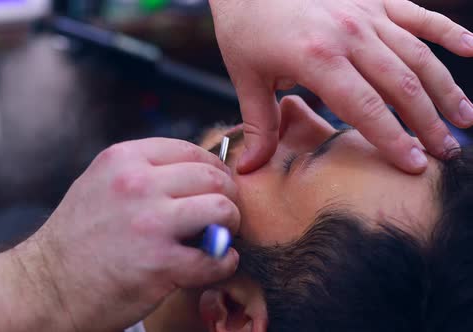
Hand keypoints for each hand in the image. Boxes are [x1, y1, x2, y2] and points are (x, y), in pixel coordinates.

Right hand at [25, 138, 239, 331]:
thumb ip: (141, 171)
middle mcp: (137, 184)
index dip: (213, 169)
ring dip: (229, 226)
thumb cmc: (74, 238)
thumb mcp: (100, 184)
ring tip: (219, 237)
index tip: (217, 186)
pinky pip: (217, 257)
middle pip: (213, 177)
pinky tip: (214, 264)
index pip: (191, 150)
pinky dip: (223, 262)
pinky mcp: (160, 264)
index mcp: (124, 159)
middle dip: (227, 196)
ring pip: (222, 209)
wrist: (45, 286)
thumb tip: (191, 172)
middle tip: (224, 214)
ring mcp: (150, 223)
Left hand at [210, 0, 472, 173]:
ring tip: (464, 118)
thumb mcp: (245, 77)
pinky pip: (417, 15)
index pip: (364, 107)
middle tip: (445, 153)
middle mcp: (349, 34)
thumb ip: (258, 125)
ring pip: (416, 54)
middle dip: (426, 122)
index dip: (392, 139)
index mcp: (317, 57)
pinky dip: (446, 32)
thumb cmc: (245, 26)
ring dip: (444, 87)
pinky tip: (471, 50)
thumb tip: (247, 169)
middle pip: (400, 85)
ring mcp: (365, 12)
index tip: (413, 165)